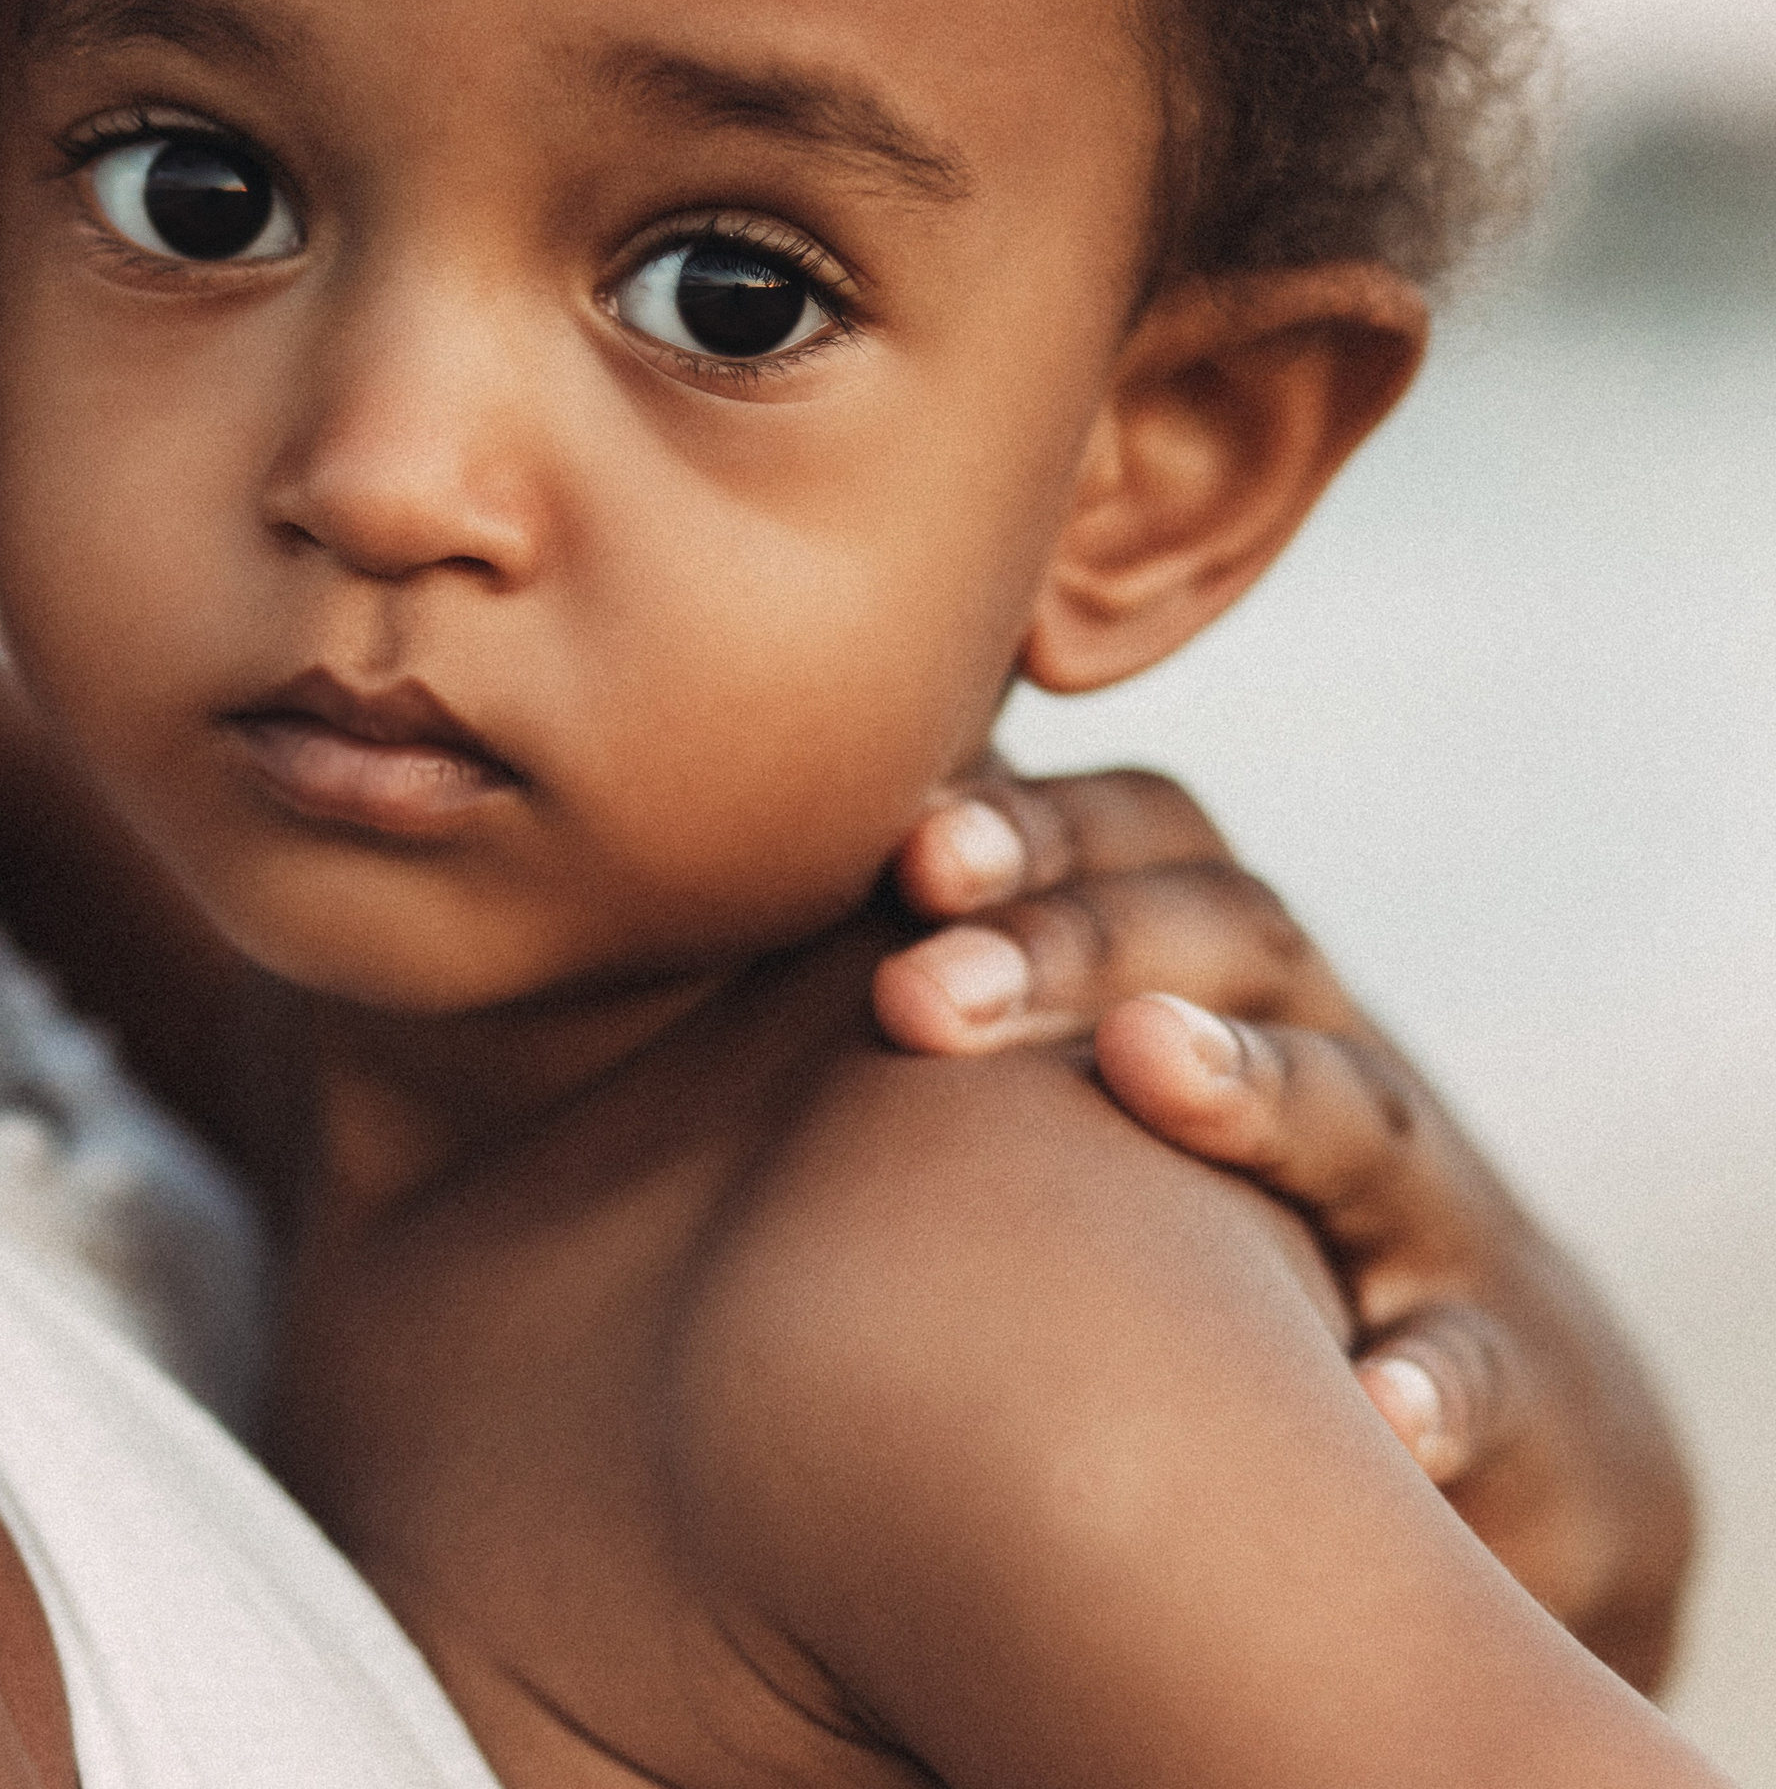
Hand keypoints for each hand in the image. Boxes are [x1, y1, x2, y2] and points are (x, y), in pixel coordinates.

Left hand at [871, 766, 1696, 1691]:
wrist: (1488, 1419)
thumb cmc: (1218, 1227)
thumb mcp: (1103, 1092)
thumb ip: (957, 993)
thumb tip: (727, 910)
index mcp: (1223, 976)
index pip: (1148, 841)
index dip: (1036, 828)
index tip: (904, 850)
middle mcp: (1331, 1056)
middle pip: (1233, 945)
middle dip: (1075, 947)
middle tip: (914, 996)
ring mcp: (1429, 1216)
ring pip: (1360, 1118)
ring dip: (1251, 1088)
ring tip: (1145, 1064)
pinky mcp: (1519, 1390)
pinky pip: (1489, 1373)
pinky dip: (1437, 1383)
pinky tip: (1375, 1408)